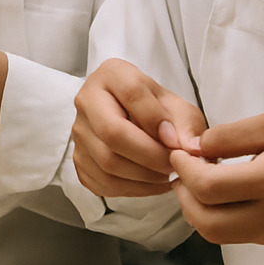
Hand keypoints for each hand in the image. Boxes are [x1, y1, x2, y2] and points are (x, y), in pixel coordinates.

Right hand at [72, 59, 206, 197]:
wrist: (133, 120)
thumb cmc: (156, 110)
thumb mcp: (177, 106)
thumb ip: (185, 123)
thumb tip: (184, 147)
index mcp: (111, 75)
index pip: (133, 94)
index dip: (158, 121)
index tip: (177, 141)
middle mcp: (86, 100)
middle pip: (112, 133)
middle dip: (150, 155)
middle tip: (173, 165)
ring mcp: (78, 132)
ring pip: (107, 162)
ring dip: (144, 176)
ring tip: (166, 175)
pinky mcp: (78, 160)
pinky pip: (103, 182)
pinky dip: (134, 189)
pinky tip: (152, 183)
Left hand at [169, 106, 263, 245]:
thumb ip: (233, 135)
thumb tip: (194, 147)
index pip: (211, 189)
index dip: (185, 169)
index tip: (179, 149)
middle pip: (207, 223)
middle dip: (184, 195)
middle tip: (182, 167)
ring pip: (218, 234)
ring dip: (197, 208)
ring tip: (198, 177)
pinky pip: (236, 234)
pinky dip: (217, 214)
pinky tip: (222, 188)